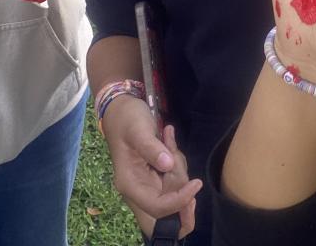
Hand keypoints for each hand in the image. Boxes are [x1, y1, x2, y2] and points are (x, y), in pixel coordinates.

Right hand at [101, 96, 199, 238]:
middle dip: (180, 180)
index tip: (195, 183)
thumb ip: (151, 148)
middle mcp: (137, 188)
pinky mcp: (154, 175)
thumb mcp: (138, 129)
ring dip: (179, 167)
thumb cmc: (126, 118)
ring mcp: (146, 182)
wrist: (120, 109)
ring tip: (168, 140)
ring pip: (175, 189)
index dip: (179, 201)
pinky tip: (169, 141)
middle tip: (174, 150)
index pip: (157, 207)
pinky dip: (177, 162)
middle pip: (169, 201)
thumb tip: (168, 165)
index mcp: (130, 183)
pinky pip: (174, 177)